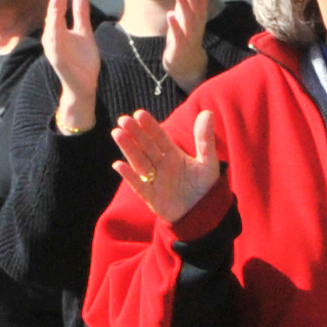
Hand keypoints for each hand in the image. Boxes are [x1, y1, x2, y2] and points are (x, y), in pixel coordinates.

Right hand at [45, 0, 104, 133]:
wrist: (84, 85)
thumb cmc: (82, 60)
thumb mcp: (84, 31)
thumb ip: (80, 11)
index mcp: (57, 29)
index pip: (58, 5)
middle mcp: (51, 36)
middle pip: (52, 10)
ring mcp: (52, 47)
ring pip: (51, 22)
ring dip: (54, 6)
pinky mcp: (56, 57)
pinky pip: (53, 40)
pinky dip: (54, 28)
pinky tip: (56, 16)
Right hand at [113, 104, 221, 227]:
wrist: (204, 213)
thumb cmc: (204, 187)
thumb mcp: (208, 162)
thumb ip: (205, 139)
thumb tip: (207, 112)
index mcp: (172, 154)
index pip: (159, 137)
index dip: (149, 126)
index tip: (139, 114)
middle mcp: (160, 165)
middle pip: (145, 147)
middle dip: (134, 134)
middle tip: (123, 120)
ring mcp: (154, 180)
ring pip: (139, 162)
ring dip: (128, 149)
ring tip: (117, 134)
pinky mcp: (151, 198)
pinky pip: (139, 186)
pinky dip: (129, 176)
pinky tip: (119, 164)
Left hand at [159, 0, 214, 94]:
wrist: (185, 61)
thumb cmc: (184, 30)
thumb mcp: (182, 7)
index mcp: (199, 12)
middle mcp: (198, 22)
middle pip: (196, 4)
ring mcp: (190, 34)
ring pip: (189, 18)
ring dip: (184, 5)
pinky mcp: (181, 45)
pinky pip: (179, 35)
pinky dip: (175, 25)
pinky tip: (169, 14)